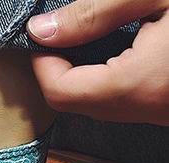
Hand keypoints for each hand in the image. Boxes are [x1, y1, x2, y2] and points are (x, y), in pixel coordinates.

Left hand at [27, 0, 168, 124]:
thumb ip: (94, 14)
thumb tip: (43, 30)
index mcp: (138, 84)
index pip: (60, 92)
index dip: (43, 63)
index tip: (41, 36)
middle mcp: (150, 110)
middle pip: (76, 105)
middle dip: (60, 71)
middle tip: (62, 35)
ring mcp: (163, 114)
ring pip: (100, 107)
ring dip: (85, 78)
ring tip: (91, 39)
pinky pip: (127, 103)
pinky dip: (112, 82)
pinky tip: (120, 50)